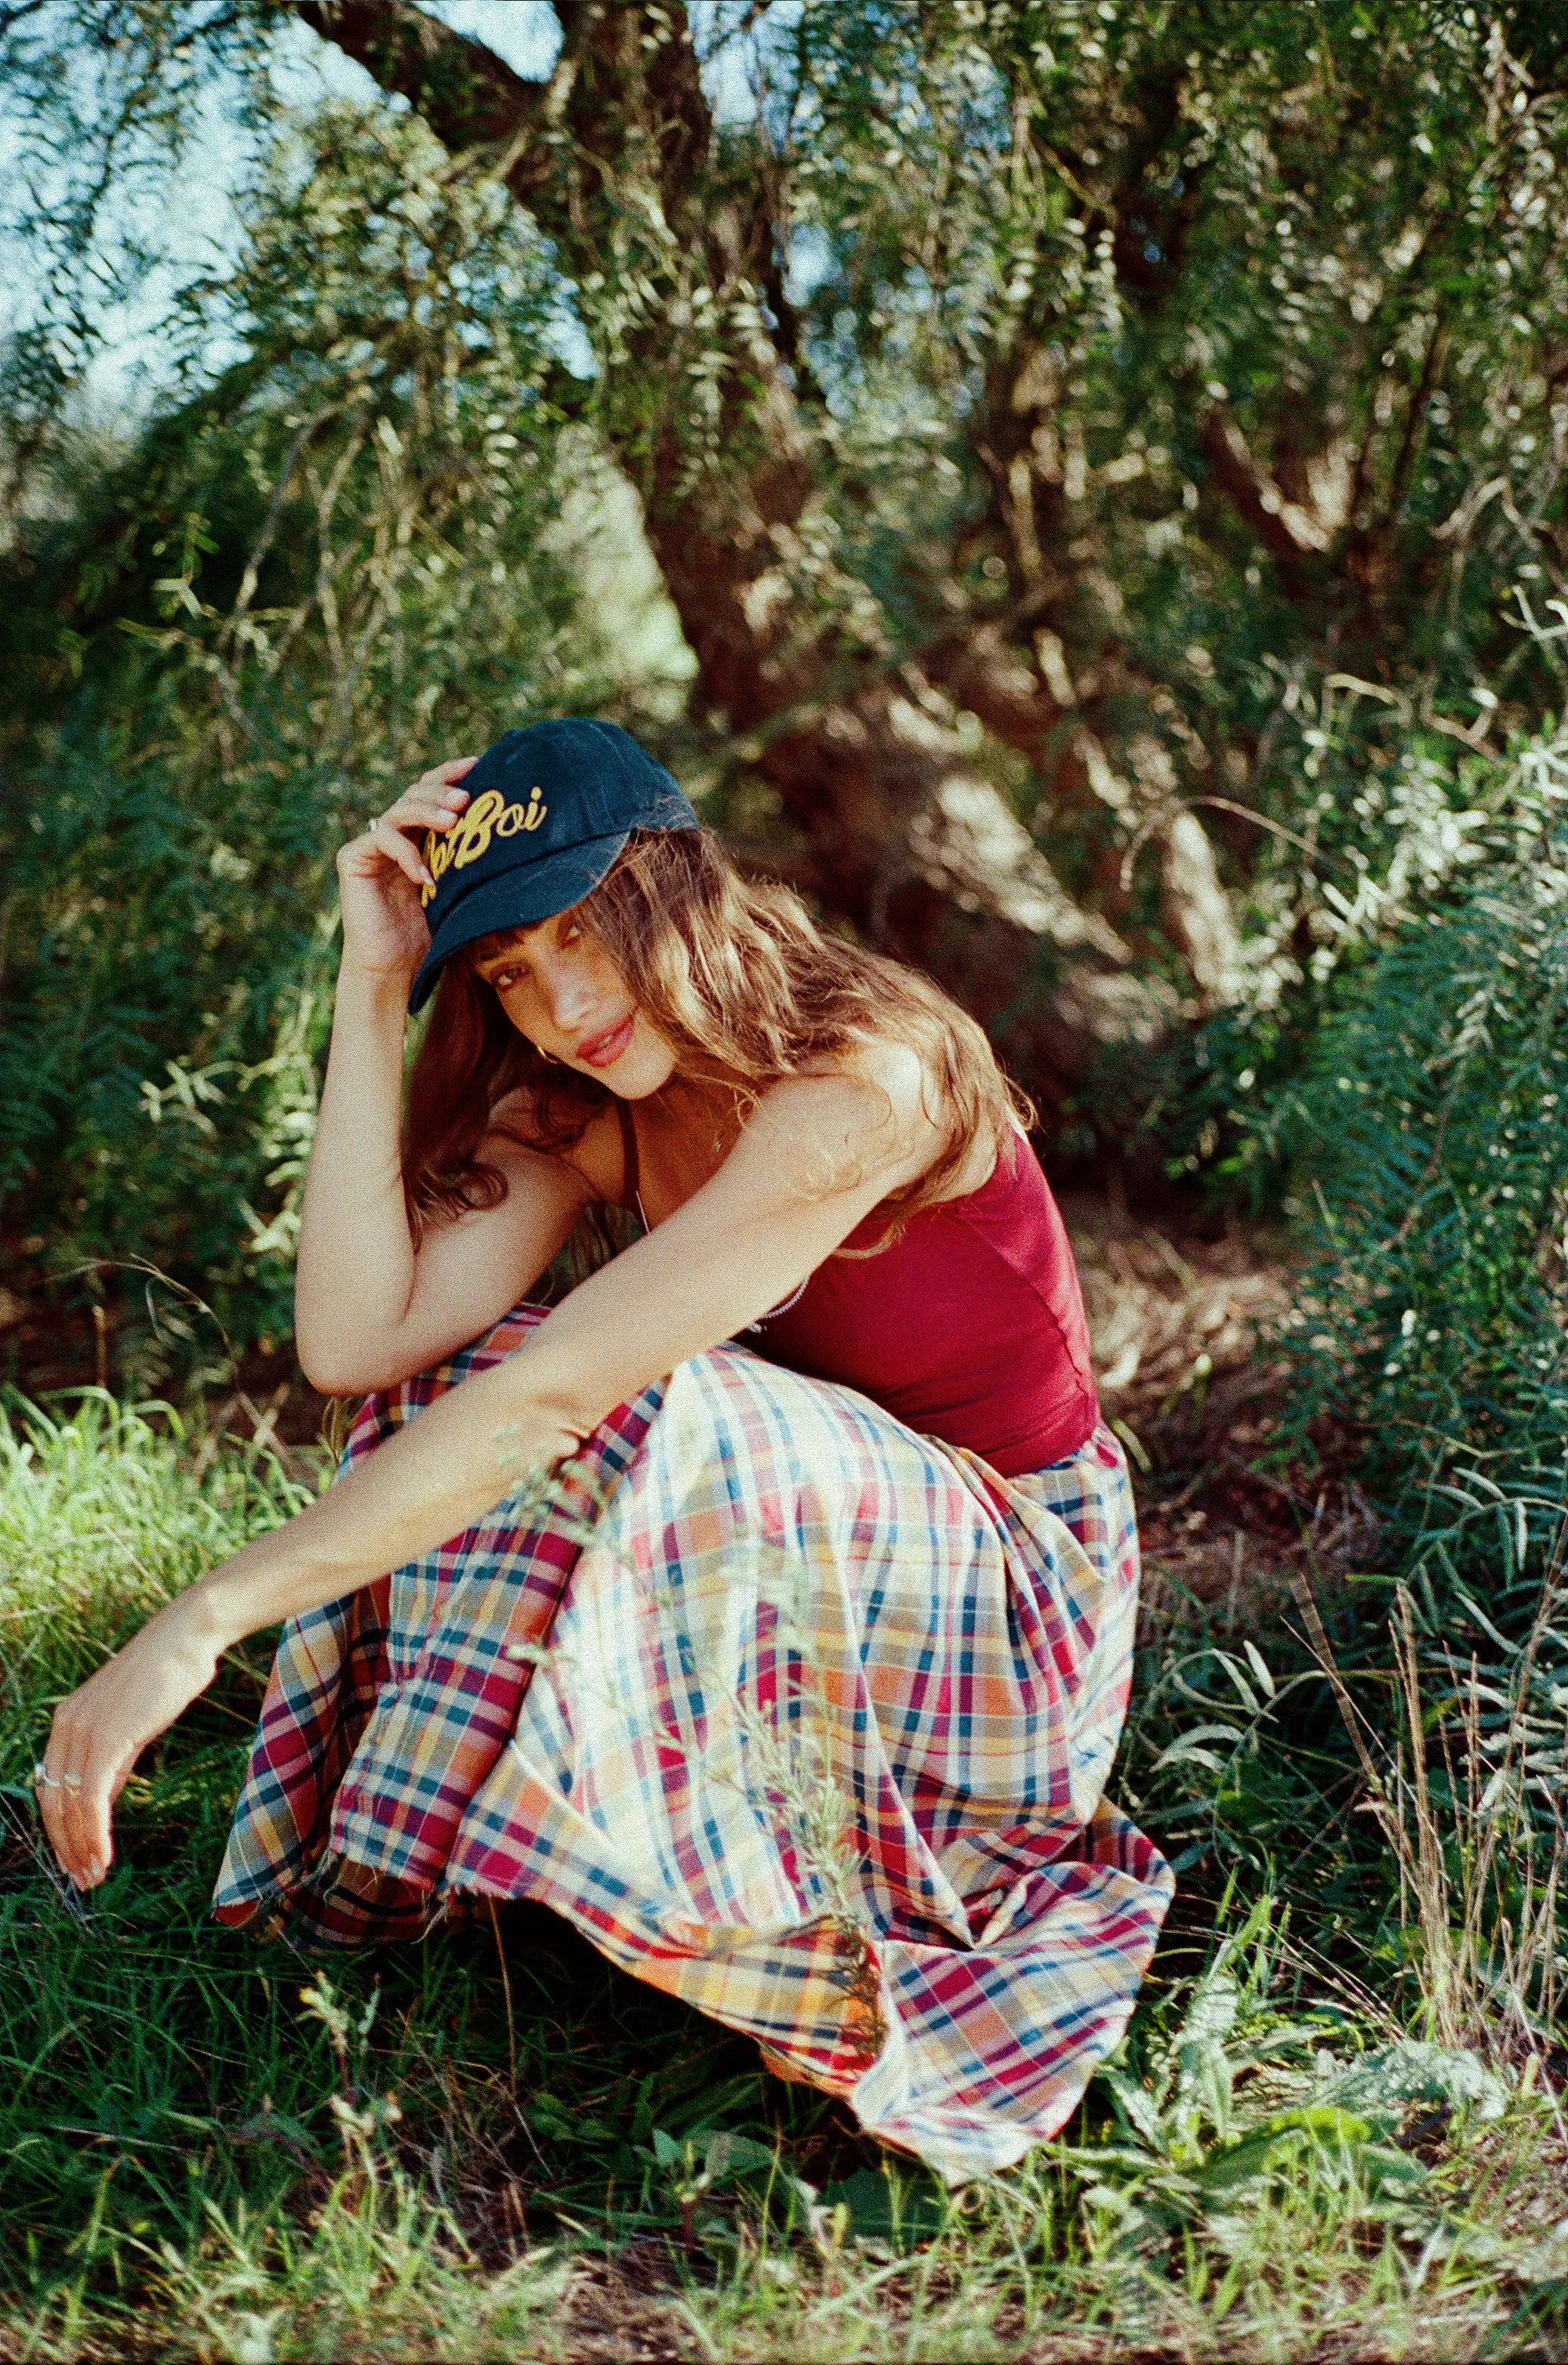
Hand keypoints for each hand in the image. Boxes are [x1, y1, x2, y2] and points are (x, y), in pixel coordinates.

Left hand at [35, 1590, 224, 1889]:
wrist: (186, 1637)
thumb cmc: (168, 1675)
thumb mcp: (133, 1722)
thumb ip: (113, 1760)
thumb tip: (102, 1799)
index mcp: (67, 1720)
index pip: (50, 1787)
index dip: (60, 1829)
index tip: (76, 1858)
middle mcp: (66, 1726)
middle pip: (52, 1802)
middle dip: (66, 1847)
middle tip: (82, 1880)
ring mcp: (83, 1732)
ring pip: (69, 1807)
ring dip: (80, 1848)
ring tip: (93, 1877)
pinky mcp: (107, 1739)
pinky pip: (91, 1799)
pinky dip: (95, 1833)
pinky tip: (104, 1855)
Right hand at [336, 758, 478, 979]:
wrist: (395, 968)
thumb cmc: (433, 934)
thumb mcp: (461, 890)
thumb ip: (471, 859)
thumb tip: (514, 833)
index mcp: (420, 834)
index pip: (433, 792)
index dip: (452, 773)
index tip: (480, 764)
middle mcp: (395, 834)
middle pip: (415, 794)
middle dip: (442, 792)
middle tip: (467, 798)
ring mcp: (372, 845)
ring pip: (398, 811)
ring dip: (427, 812)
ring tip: (454, 821)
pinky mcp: (352, 859)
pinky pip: (381, 841)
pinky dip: (406, 854)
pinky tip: (426, 877)